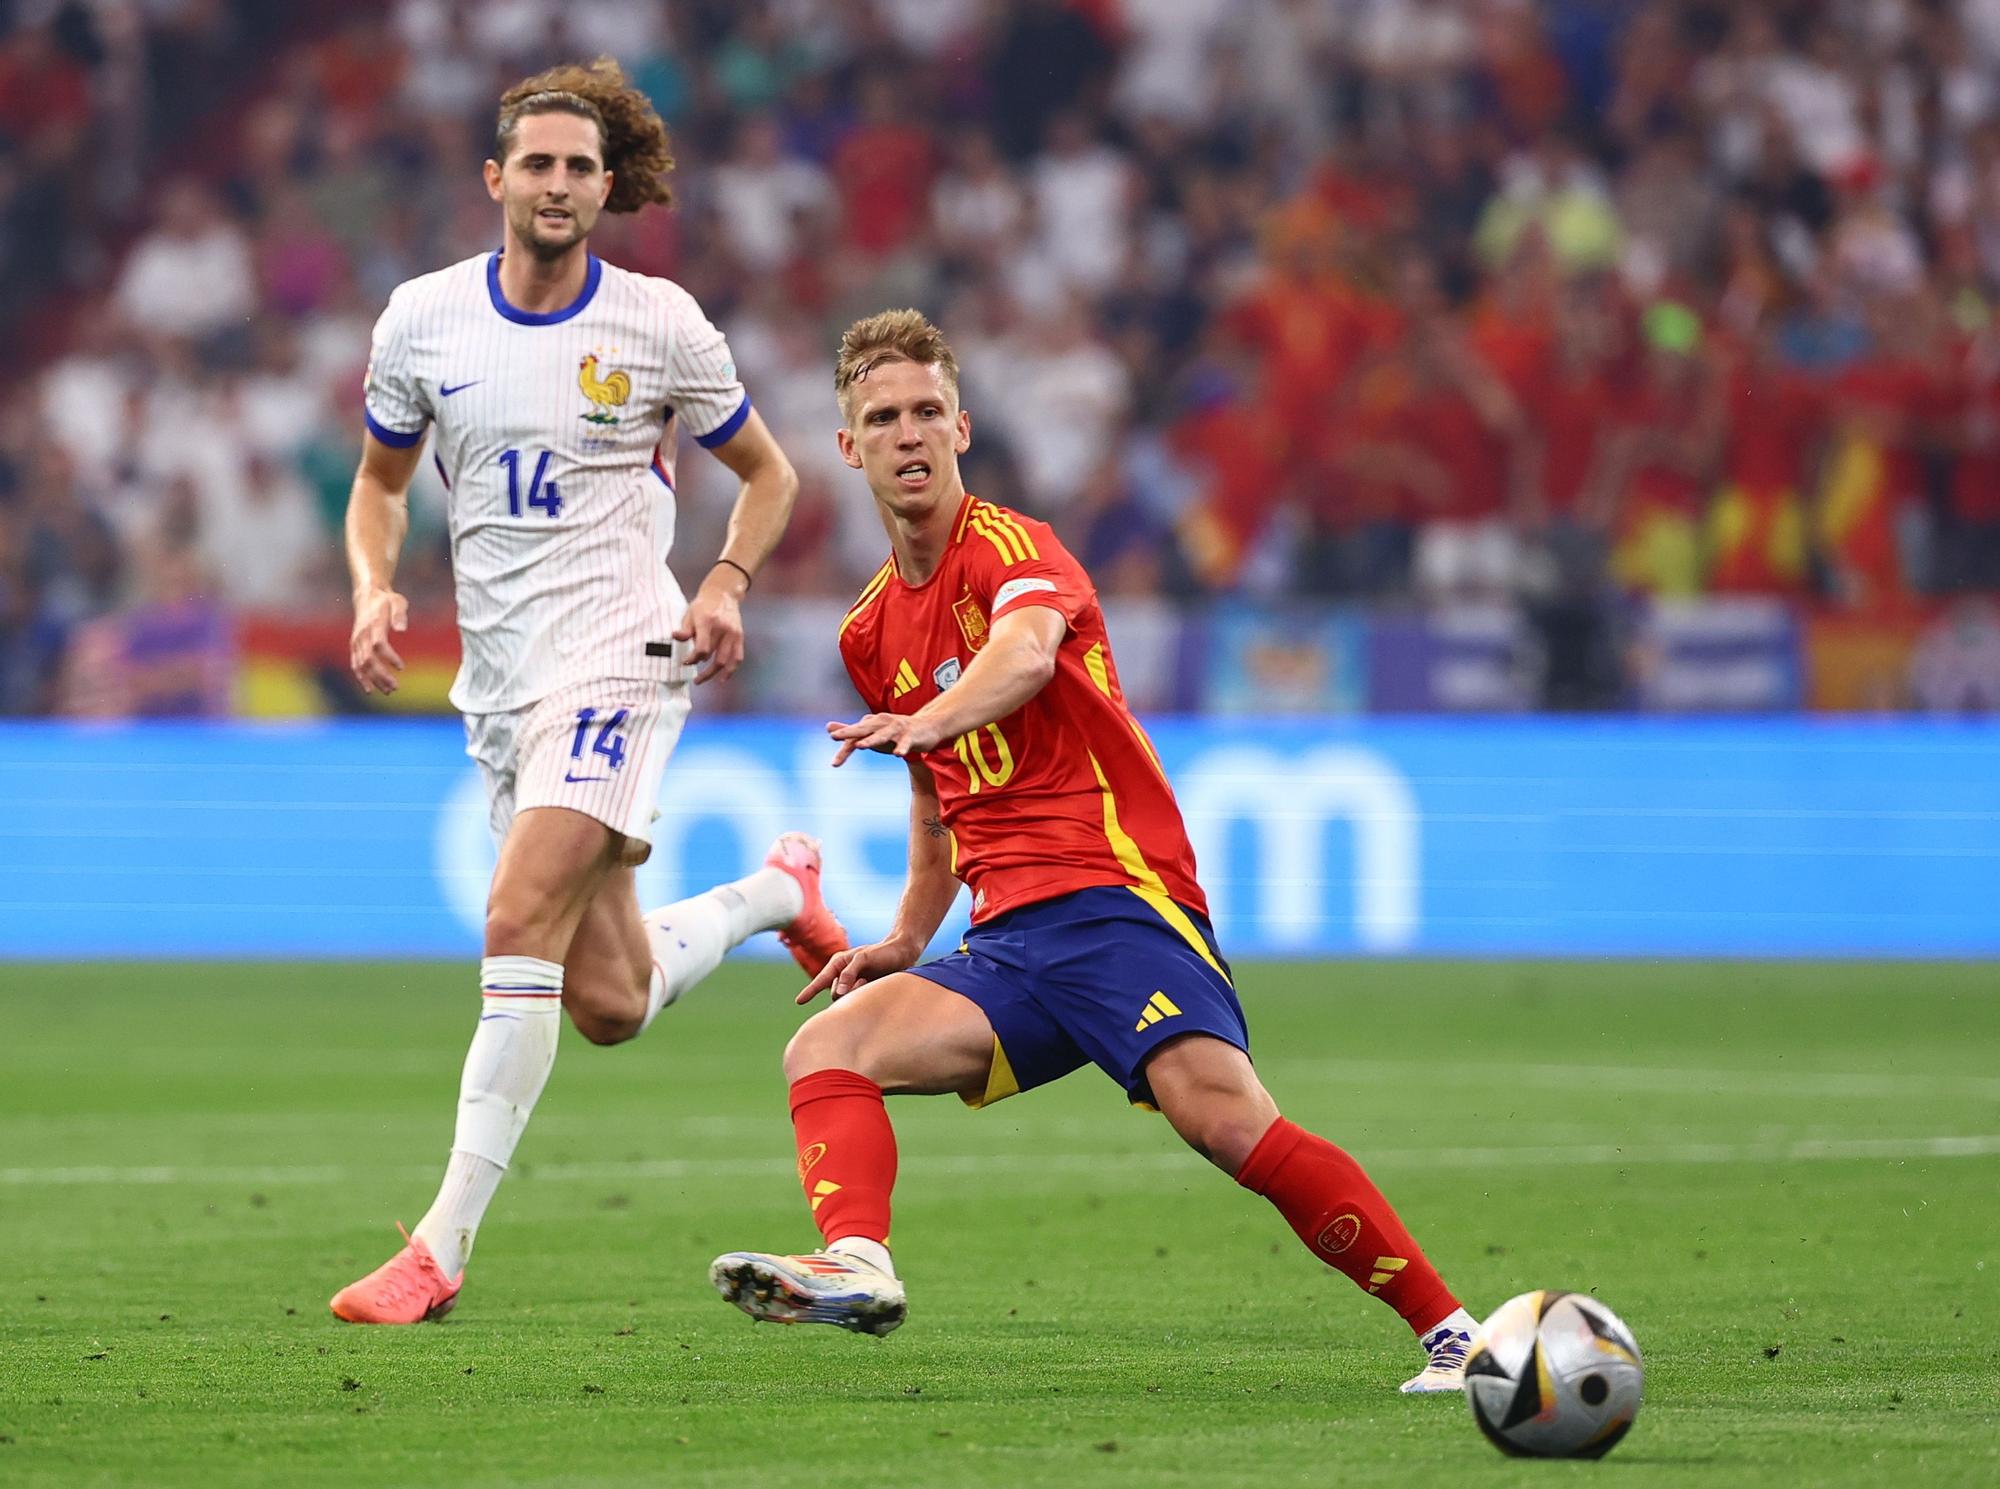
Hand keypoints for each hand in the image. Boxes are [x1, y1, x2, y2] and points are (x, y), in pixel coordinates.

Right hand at [350, 586, 408, 693]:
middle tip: (395, 687)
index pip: (378, 644)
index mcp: (373, 625)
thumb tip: (402, 630)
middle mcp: (362, 635)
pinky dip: (361, 677)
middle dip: (381, 675)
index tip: (402, 667)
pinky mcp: (354, 646)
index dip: (389, 657)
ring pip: (361, 665)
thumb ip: (399, 615)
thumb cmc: (386, 600)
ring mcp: (356, 641)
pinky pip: (355, 664)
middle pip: (368, 659)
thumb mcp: (397, 601)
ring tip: (388, 691)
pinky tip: (370, 689)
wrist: (367, 596)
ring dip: (373, 680)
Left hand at [673, 566, 746, 684]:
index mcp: (707, 622)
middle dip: (702, 668)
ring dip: (714, 673)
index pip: (702, 648)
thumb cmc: (703, 605)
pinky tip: (723, 678)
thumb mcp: (690, 614)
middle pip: (713, 657)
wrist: (723, 593)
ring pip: (726, 660)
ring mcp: (733, 633)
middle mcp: (722, 629)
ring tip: (704, 680)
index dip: (693, 659)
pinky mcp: (740, 636)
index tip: (685, 662)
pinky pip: (737, 657)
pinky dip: (731, 669)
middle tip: (694, 677)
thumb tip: (675, 637)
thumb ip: (685, 629)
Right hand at [797, 936, 917, 1004]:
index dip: (810, 991)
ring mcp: (853, 984)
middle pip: (836, 994)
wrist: (903, 953)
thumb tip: (838, 992)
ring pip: (847, 999)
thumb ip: (850, 974)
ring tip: (870, 981)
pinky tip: (872, 986)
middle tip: (865, 980)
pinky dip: (863, 996)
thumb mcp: (864, 959)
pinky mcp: (864, 991)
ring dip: (857, 993)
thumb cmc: (883, 953)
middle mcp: (843, 975)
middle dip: (848, 991)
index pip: (821, 980)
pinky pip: (857, 1001)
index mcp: (838, 963)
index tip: (799, 1001)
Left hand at [827, 711, 946, 765]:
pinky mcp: (910, 736)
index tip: (834, 763)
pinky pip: (905, 743)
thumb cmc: (895, 731)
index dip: (844, 750)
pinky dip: (901, 748)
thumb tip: (828, 727)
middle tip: (834, 737)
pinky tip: (897, 754)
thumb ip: (850, 730)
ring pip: (882, 735)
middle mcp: (882, 724)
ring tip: (860, 746)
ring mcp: (896, 729)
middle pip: (863, 730)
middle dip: (849, 733)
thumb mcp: (871, 731)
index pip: (854, 736)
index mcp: (871, 724)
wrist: (927, 726)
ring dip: (871, 740)